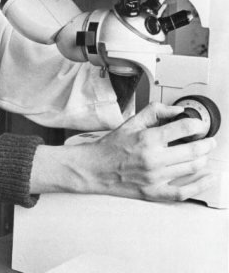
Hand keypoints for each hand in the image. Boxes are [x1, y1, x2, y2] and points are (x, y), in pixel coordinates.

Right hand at [73, 102, 216, 201]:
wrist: (95, 168)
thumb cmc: (111, 146)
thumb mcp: (131, 122)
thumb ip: (155, 111)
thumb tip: (176, 110)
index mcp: (148, 139)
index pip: (183, 128)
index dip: (197, 124)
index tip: (199, 124)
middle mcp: (153, 159)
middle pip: (193, 150)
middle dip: (206, 143)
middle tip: (208, 139)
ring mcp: (155, 178)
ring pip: (191, 168)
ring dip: (203, 159)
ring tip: (204, 153)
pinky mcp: (153, 192)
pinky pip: (183, 192)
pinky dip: (200, 186)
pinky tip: (208, 178)